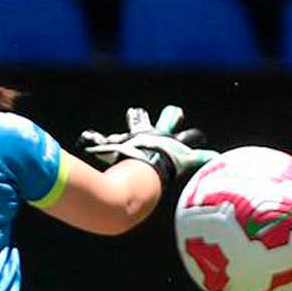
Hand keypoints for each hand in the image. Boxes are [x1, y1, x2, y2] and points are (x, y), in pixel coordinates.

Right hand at [79, 105, 213, 185]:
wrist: (138, 177)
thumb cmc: (120, 168)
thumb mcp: (102, 155)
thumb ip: (88, 146)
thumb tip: (72, 142)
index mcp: (140, 136)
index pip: (136, 122)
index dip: (135, 119)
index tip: (135, 113)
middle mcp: (159, 137)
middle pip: (166, 120)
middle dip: (169, 118)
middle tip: (174, 113)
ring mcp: (173, 147)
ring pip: (188, 136)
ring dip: (193, 138)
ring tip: (200, 139)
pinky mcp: (184, 159)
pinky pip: (200, 157)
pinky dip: (208, 158)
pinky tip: (218, 158)